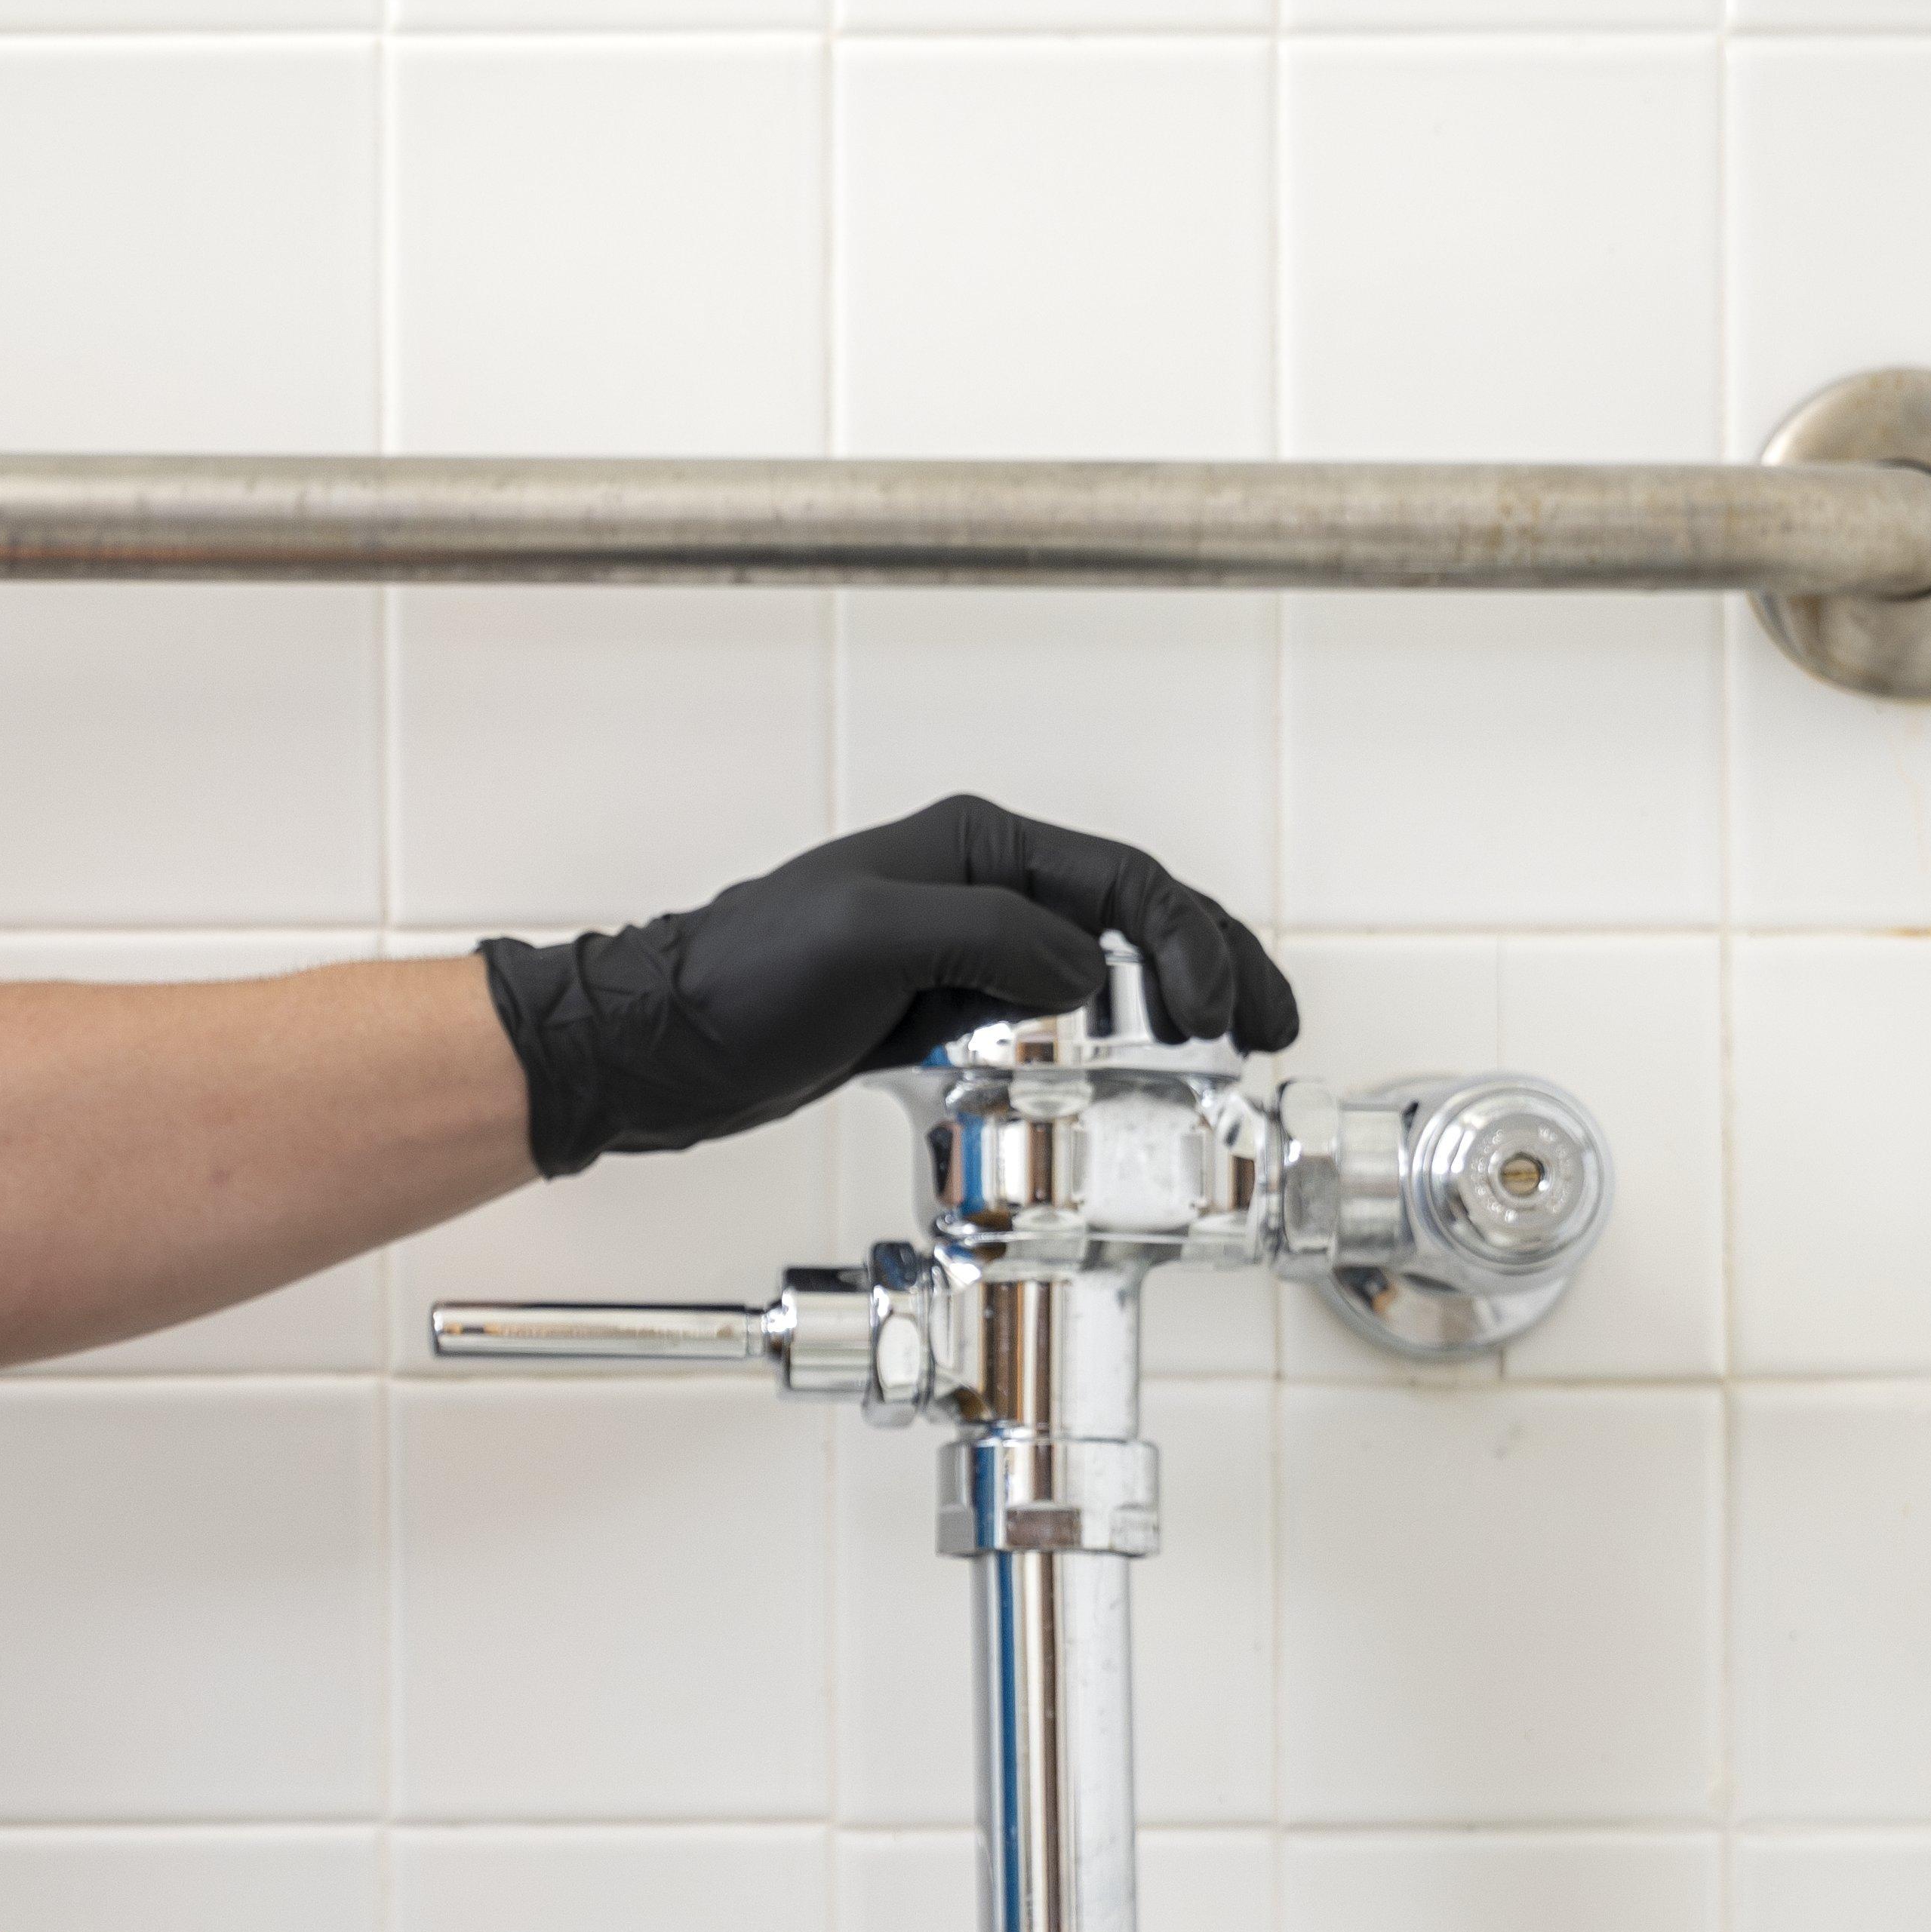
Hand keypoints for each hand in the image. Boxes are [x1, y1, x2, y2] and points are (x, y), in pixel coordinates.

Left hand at [474, 794, 1297, 1177]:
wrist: (661, 1047)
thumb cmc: (740, 980)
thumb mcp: (866, 939)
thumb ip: (982, 938)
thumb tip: (1080, 970)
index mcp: (975, 847)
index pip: (1121, 880)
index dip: (1188, 940)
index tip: (1218, 1010)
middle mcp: (979, 890)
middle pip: (1131, 920)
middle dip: (1212, 968)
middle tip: (1269, 1031)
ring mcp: (963, 953)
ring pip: (1101, 973)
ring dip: (1173, 1009)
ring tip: (1230, 1057)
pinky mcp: (941, 1012)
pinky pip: (1051, 1023)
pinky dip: (1107, 1048)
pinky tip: (1136, 1085)